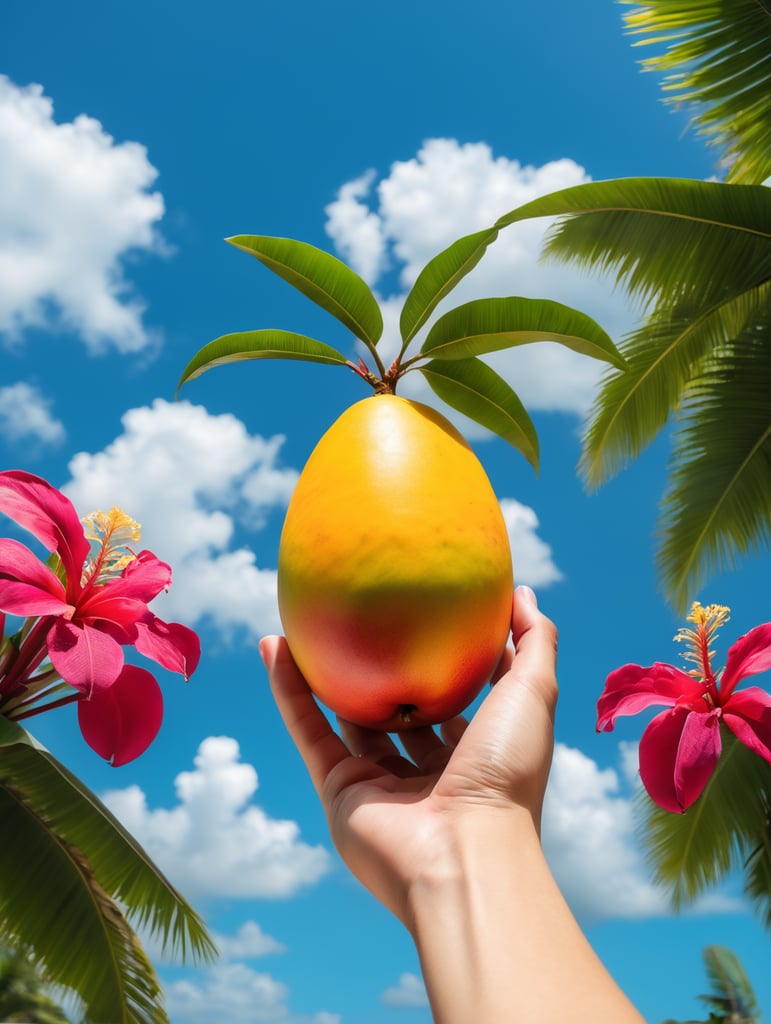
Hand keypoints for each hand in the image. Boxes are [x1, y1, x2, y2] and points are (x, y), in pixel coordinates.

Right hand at [259, 585, 557, 925]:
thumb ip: (533, 642)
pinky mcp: (339, 791)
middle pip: (400, 713)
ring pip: (346, 719)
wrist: (463, 853)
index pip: (462, 704)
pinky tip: (273, 646)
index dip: (447, 662)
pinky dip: (287, 691)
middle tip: (364, 620)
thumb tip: (520, 591)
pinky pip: (308, 731)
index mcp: (476, 757)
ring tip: (307, 625)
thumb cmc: (506, 772)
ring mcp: (380, 785)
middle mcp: (428, 773)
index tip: (430, 616)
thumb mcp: (533, 693)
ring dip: (324, 676)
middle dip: (384, 673)